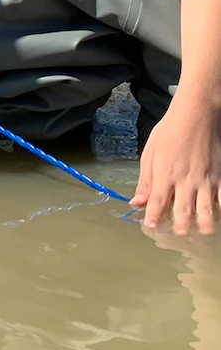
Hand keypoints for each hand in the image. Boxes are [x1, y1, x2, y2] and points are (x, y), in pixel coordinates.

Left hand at [131, 98, 220, 234]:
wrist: (196, 115)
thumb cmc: (169, 131)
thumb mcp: (150, 152)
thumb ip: (145, 180)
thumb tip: (137, 202)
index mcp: (166, 175)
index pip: (158, 203)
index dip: (153, 218)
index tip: (150, 226)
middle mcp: (186, 182)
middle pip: (184, 214)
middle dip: (180, 229)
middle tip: (177, 234)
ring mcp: (206, 181)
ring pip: (207, 213)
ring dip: (203, 226)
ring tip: (199, 231)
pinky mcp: (220, 178)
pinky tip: (216, 213)